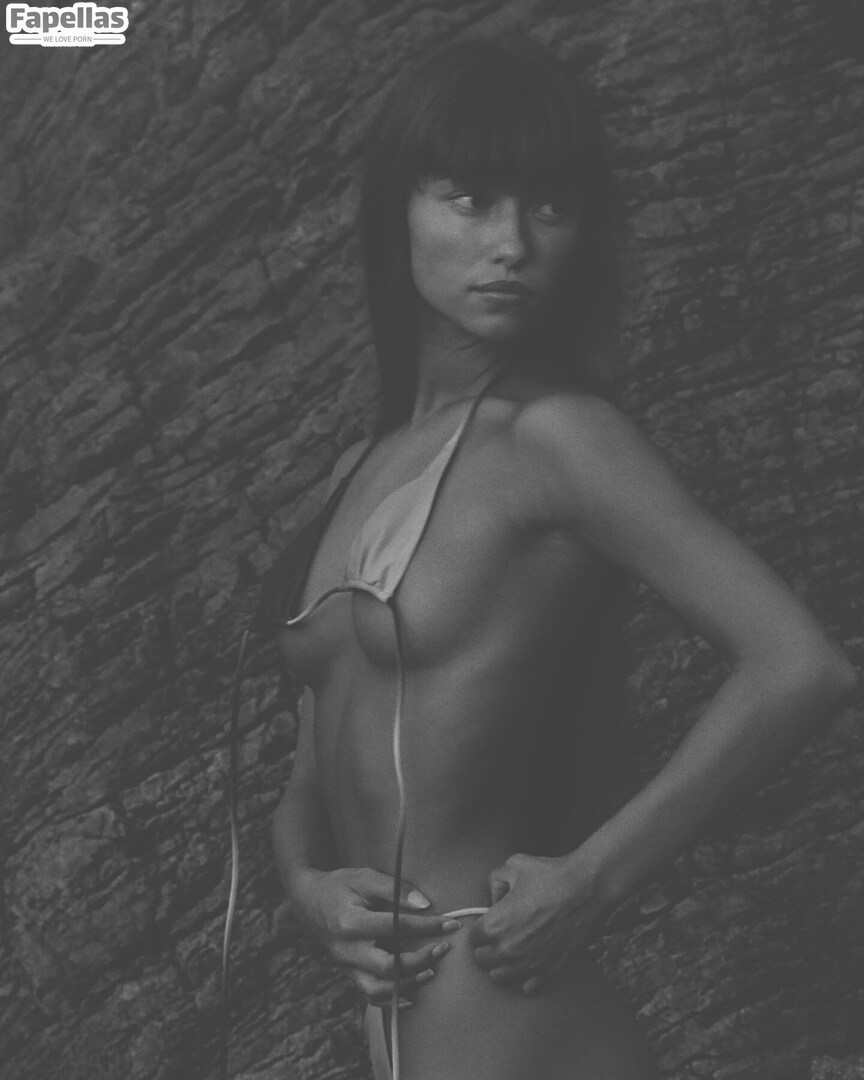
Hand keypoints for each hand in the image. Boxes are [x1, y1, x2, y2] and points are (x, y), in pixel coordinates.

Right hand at [292, 867, 461, 1007]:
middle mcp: (347, 950)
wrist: (309, 901)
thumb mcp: (365, 877)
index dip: (427, 926)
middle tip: (443, 948)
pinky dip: (392, 1000)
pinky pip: (369, 995)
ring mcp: (346, 966)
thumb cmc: (340, 886)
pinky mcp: (348, 973)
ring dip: (408, 983)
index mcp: (351, 923)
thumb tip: (425, 905)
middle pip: (388, 967)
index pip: (396, 928)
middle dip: (420, 960)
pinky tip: (412, 994)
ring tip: (431, 970)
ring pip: (377, 989)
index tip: (451, 924)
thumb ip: (395, 889)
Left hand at [469, 851, 609, 995]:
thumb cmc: (550, 875)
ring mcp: (528, 964)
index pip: (473, 938)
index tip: (492, 922)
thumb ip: (496, 880)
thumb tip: (495, 897)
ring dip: (502, 965)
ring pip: (500, 978)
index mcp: (495, 925)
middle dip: (488, 947)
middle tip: (501, 935)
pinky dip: (526, 978)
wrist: (587, 889)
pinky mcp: (549, 971)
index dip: (481, 928)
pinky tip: (532, 962)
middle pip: (483, 960)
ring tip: (513, 950)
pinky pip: (527, 987)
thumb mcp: (514, 865)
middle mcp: (508, 949)